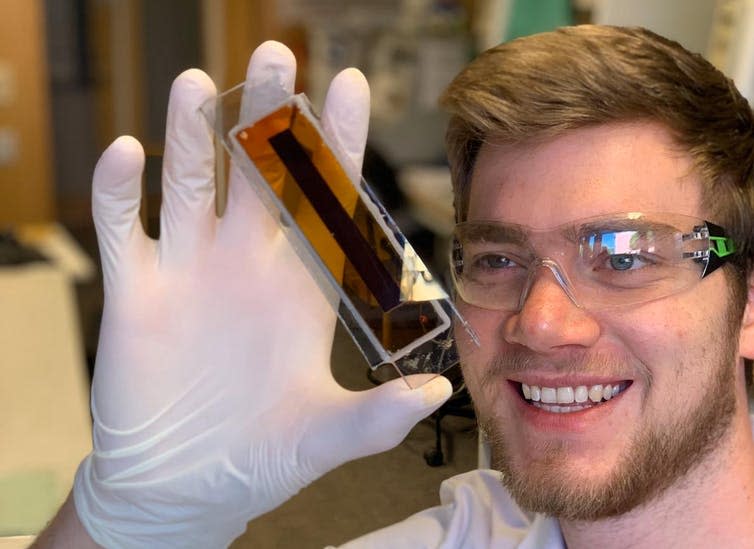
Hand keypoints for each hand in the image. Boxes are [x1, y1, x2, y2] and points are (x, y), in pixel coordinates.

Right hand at [73, 41, 451, 547]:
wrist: (186, 484)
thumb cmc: (260, 457)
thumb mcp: (325, 437)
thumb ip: (378, 416)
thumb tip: (439, 391)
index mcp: (301, 286)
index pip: (324, 199)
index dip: (337, 145)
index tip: (350, 87)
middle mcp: (247, 264)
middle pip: (259, 174)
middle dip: (268, 118)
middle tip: (278, 59)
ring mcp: (189, 272)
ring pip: (191, 186)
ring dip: (193, 137)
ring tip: (200, 84)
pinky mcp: (136, 292)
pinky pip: (123, 229)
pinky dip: (121, 193)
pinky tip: (128, 155)